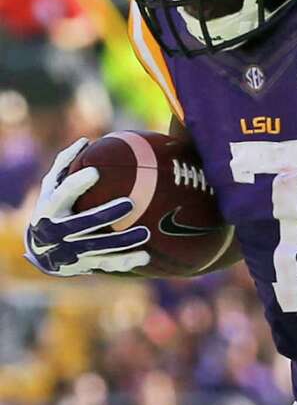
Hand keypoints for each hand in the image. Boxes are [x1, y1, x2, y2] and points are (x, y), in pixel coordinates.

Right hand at [24, 139, 149, 276]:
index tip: (96, 171)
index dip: (77, 184)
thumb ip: (65, 165)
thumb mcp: (51, 188)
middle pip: (83, 223)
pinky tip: (145, 258)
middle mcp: (58, 231)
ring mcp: (71, 250)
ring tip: (146, 233)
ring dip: (122, 242)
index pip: (63, 194)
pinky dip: (126, 261)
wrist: (42, 251)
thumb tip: (85, 140)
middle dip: (105, 214)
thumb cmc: (52, 208)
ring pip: (99, 247)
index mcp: (51, 208)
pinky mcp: (84, 264)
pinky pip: (107, 264)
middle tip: (130, 203)